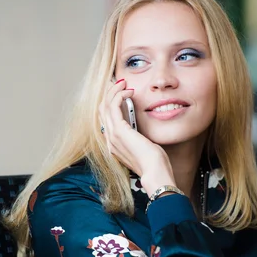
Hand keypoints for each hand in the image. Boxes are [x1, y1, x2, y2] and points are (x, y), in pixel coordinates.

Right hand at [99, 79, 175, 195]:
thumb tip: (140, 126)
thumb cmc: (154, 163)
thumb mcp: (144, 146)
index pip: (106, 119)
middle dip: (110, 93)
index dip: (110, 103)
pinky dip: (119, 95)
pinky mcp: (120, 131)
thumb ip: (138, 136)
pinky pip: (113, 107)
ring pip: (105, 106)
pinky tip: (128, 91)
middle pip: (102, 110)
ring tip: (123, 83)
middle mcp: (109, 140)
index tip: (120, 92)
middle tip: (120, 83)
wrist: (155, 173)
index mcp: (113, 144)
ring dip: (113, 91)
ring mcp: (112, 135)